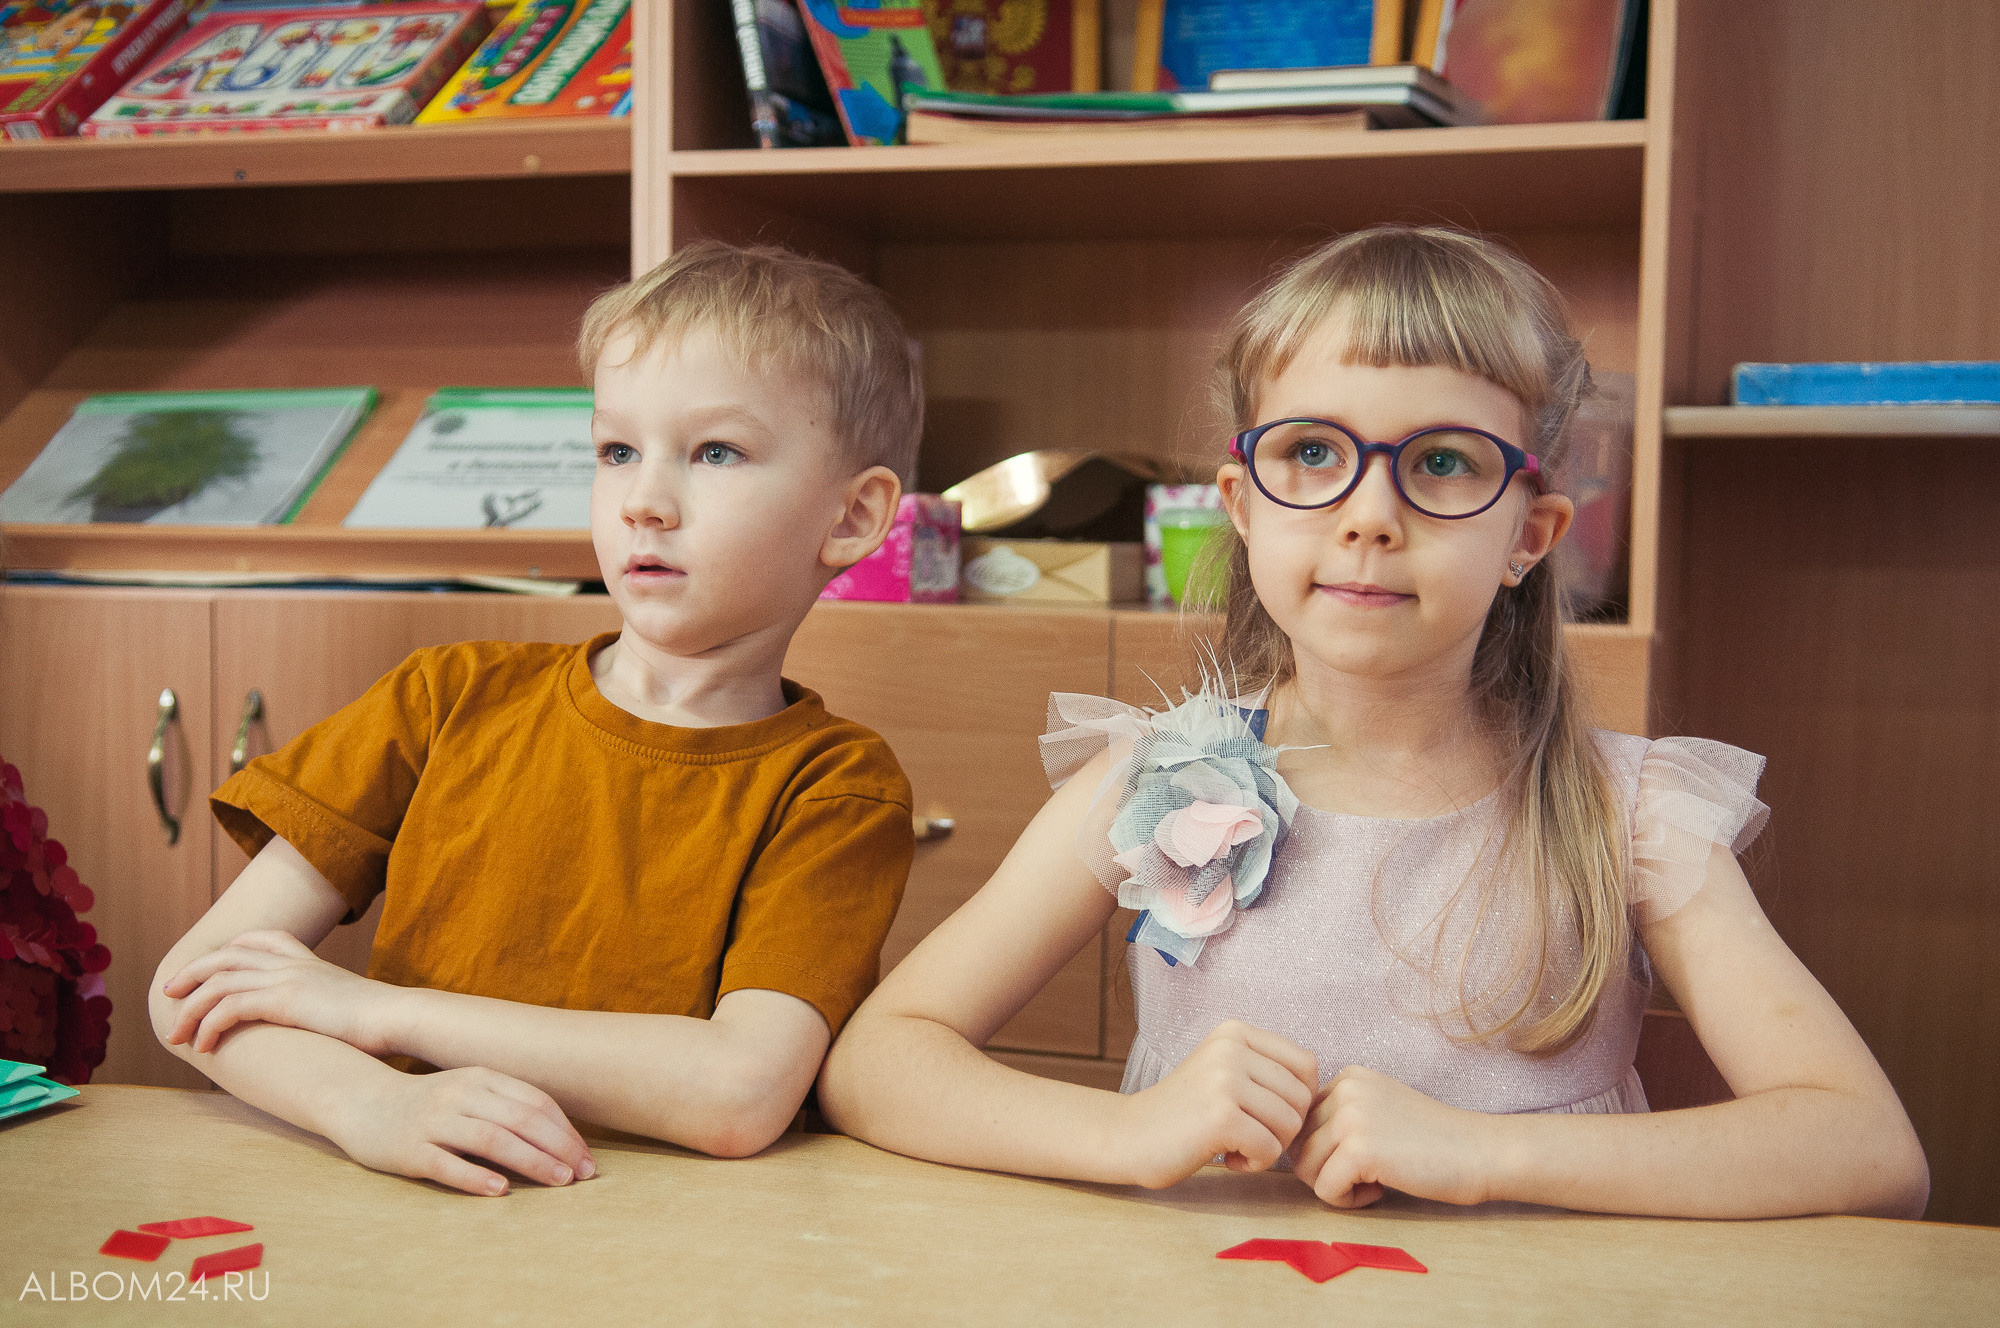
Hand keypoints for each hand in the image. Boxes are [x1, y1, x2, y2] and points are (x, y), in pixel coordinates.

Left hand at [161, 929, 402, 1055]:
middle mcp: (293, 963)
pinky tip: (203, 1047)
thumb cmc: (381, 1022)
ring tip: (175, 1034)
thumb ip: (329, 1007)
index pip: (262, 938)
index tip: (209, 966)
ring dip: (189, 1009)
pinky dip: (208, 1026)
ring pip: (219, 982)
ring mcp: (287, 978)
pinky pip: (229, 1007)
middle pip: (227, 955)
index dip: (230, 948)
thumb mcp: (349, 1005)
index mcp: (309, 961)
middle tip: (168, 992)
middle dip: (192, 973)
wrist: (396, 1018)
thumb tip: (326, 1025)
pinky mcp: (283, 999)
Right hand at [327, 1064, 595, 1195]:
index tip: (588, 1158)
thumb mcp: (470, 1092)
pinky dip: (476, 1176)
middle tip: (584, 1174)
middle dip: (559, 1148)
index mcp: (481, 1078)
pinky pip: (447, 1164)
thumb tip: (560, 1138)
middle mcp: (460, 1095)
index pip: (536, 1102)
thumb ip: (507, 1105)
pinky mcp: (409, 1150)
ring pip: (491, 1139)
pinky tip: (501, 1190)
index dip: (566, 1131)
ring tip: (559, 1181)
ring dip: (531, 1161)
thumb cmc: (429, 1103)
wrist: (362, 1102)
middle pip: (521, 1120)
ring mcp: (433, 1122)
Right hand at [1116, 1020, 1317, 1188]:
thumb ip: (1266, 1071)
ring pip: (1290, 1125)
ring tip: (1235, 1145)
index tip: (1265, 1114)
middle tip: (1248, 1135)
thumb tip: (1323, 1093)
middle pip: (1302, 1098)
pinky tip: (1226, 1158)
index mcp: (1235, 1032)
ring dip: (1269, 1147)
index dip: (1297, 1099)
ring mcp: (1225, 1079)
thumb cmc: (1185, 1113)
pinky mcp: (1221, 1115)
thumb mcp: (1224, 1072)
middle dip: (1283, 1128)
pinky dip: (1254, 1163)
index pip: (1306, 1065)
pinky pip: (1270, 1149)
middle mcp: (1231, 1048)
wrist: (1129, 1135)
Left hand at [1292, 1064, 1498, 1207]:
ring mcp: (1351, 1116)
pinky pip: (1325, 1190)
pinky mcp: (1359, 1149)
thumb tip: (1290, 1148)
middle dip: (1326, 1169)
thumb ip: (1339, 1118)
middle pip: (1298, 1145)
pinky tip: (1381, 1190)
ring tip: (1375, 1181)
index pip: (1302, 1123)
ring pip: (1305, 1168)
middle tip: (1368, 1174)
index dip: (1326, 1151)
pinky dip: (1348, 1202)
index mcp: (1347, 1076)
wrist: (1480, 1152)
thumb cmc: (1432, 1142)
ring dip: (1336, 1186)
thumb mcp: (1379, 1110)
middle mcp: (1344, 1088)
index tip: (1364, 1157)